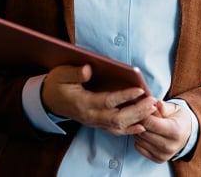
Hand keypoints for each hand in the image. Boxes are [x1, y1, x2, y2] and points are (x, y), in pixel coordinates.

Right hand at [41, 64, 156, 134]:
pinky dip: (129, 129)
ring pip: (118, 126)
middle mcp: (90, 116)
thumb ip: (76, 73)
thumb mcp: (62, 74)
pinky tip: (142, 125)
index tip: (140, 90)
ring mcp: (94, 122)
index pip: (108, 101)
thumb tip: (89, 69)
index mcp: (82, 103)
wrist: (47, 100)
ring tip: (152, 109)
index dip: (125, 96)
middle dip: (137, 111)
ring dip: (137, 119)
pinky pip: (115, 130)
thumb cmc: (57, 84)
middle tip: (152, 101)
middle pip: (117, 118)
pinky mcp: (97, 123)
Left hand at [134, 100, 192, 162]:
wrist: (187, 134)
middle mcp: (169, 146)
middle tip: (141, 114)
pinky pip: (139, 147)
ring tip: (144, 123)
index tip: (142, 108)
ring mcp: (163, 155)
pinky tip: (145, 132)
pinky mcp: (158, 159)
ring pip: (139, 140)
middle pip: (143, 132)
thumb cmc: (179, 119)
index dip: (143, 113)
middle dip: (139, 122)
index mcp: (175, 131)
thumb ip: (164, 106)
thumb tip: (155, 102)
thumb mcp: (175, 108)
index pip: (150, 123)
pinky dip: (139, 139)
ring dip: (137, 130)